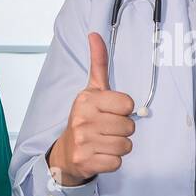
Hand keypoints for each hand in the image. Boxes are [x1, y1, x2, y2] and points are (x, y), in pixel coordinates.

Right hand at [46, 33, 135, 185]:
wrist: (66, 152)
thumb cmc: (85, 119)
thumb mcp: (91, 90)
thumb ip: (98, 63)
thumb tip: (95, 34)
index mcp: (87, 99)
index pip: (128, 104)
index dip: (124, 110)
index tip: (110, 112)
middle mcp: (83, 119)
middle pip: (129, 127)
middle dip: (122, 130)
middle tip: (106, 129)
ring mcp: (83, 141)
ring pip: (125, 146)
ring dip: (119, 146)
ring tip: (103, 142)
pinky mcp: (86, 161)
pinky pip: (117, 162)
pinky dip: (112, 161)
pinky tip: (100, 154)